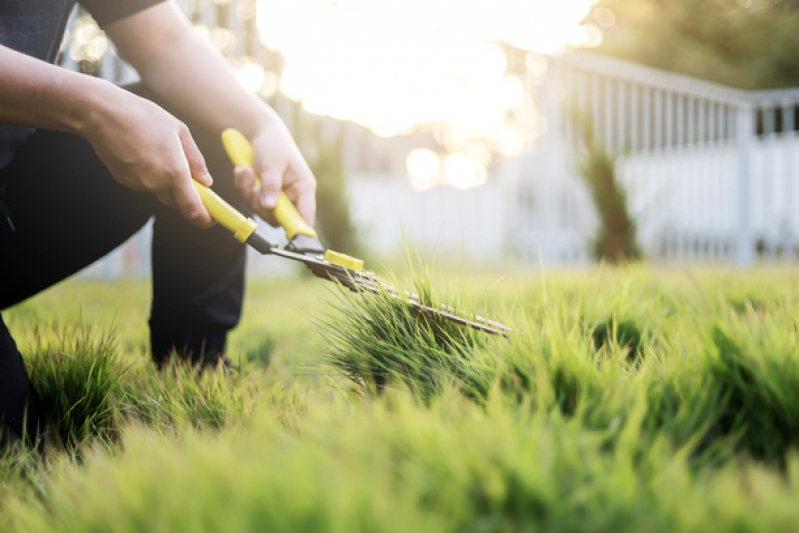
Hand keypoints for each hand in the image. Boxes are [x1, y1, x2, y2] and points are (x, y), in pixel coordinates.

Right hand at [83, 88, 213, 227]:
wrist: (102, 113)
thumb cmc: (144, 117)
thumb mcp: (179, 131)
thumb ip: (196, 160)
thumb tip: (206, 181)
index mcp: (174, 171)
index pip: (192, 208)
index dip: (204, 218)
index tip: (211, 219)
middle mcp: (156, 183)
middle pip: (177, 202)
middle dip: (185, 195)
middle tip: (189, 176)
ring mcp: (138, 184)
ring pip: (159, 190)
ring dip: (165, 180)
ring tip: (157, 148)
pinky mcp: (124, 181)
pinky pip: (144, 183)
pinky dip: (149, 173)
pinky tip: (142, 151)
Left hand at [232, 118, 316, 226]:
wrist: (261, 132)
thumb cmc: (274, 145)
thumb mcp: (272, 164)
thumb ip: (271, 186)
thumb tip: (270, 207)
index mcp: (304, 189)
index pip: (306, 216)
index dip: (301, 230)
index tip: (294, 240)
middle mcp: (293, 196)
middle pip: (279, 217)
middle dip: (262, 204)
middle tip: (255, 187)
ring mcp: (277, 196)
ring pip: (261, 209)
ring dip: (249, 193)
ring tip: (246, 171)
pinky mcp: (263, 194)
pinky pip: (250, 200)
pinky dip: (243, 187)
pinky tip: (242, 171)